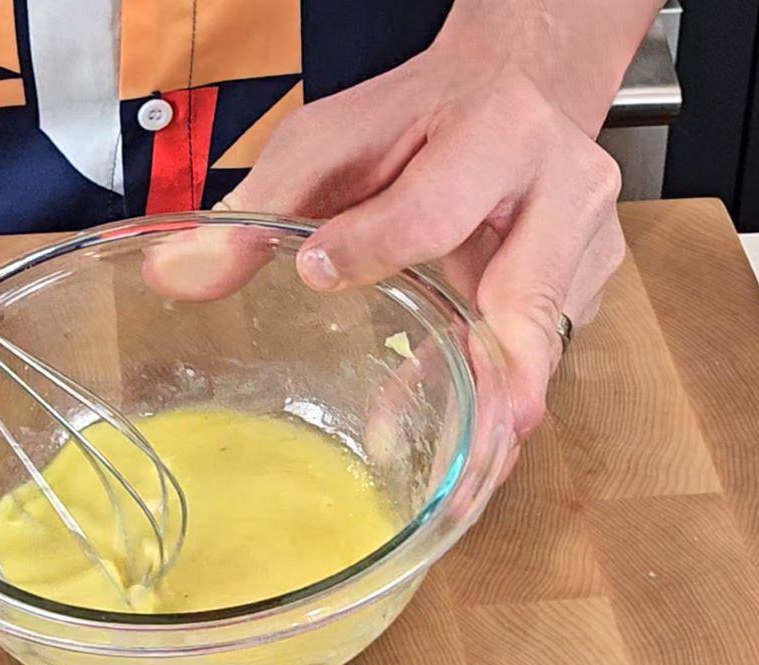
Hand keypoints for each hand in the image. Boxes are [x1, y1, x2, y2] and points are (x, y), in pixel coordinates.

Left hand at [144, 43, 626, 446]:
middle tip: (475, 443)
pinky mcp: (582, 286)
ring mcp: (584, 244)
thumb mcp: (329, 143)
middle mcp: (563, 189)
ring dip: (496, 415)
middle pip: (528, 300)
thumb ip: (257, 209)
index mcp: (500, 132)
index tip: (317, 273)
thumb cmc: (416, 118)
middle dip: (500, 379)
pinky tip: (452, 447)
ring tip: (458, 482)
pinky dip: (490, 404)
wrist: (509, 89)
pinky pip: (536, 358)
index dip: (374, 248)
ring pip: (543, 346)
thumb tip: (173, 276)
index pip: (435, 212)